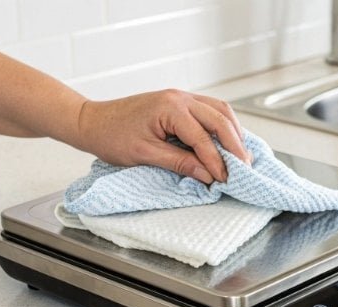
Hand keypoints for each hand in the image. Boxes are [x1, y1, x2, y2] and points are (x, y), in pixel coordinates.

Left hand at [72, 89, 251, 183]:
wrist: (92, 121)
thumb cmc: (112, 137)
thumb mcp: (145, 155)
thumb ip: (180, 163)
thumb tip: (208, 175)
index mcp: (170, 108)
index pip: (203, 138)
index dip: (217, 161)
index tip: (225, 180)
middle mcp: (180, 97)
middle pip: (221, 118)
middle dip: (236, 145)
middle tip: (245, 167)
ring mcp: (181, 96)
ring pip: (220, 110)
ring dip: (233, 132)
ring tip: (241, 155)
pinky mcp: (179, 101)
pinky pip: (210, 110)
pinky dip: (222, 126)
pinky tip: (227, 141)